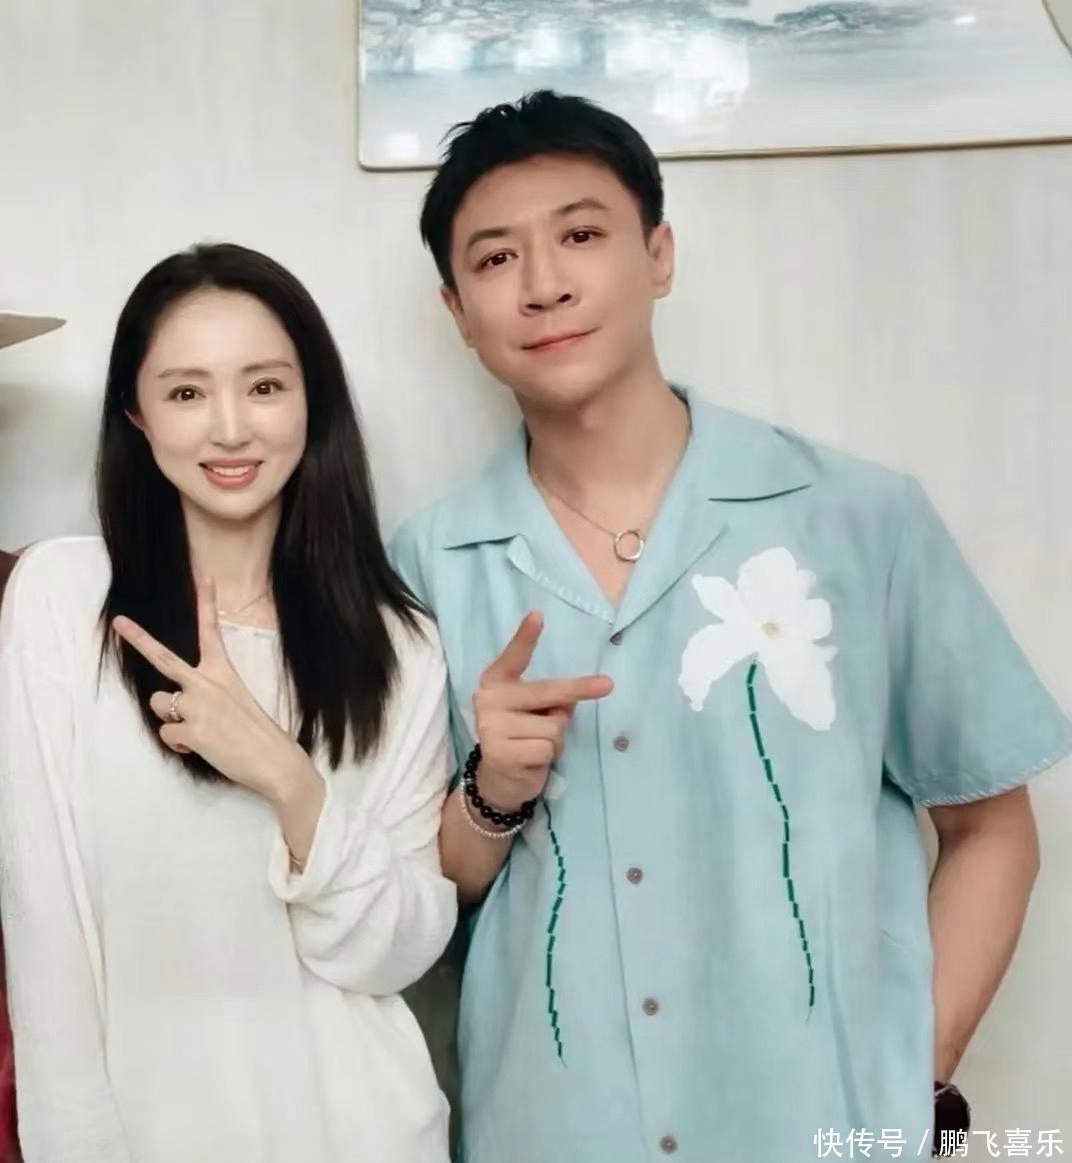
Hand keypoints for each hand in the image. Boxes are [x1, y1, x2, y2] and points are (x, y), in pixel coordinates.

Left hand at [113, 579, 312, 802]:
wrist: (273, 759)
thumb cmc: (258, 732)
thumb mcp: (238, 700)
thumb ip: (208, 695)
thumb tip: (178, 706)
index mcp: (222, 672)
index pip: (211, 632)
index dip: (207, 604)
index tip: (205, 578)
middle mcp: (206, 684)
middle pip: (164, 658)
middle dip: (139, 640)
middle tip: (119, 623)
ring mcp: (197, 706)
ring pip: (159, 705)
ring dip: (170, 718)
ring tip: (196, 730)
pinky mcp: (191, 731)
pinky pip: (166, 734)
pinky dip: (178, 743)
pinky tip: (198, 747)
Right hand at [473, 611, 612, 812]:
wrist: (499, 780)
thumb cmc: (523, 734)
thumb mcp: (535, 711)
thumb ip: (549, 699)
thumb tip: (570, 700)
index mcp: (496, 681)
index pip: (513, 657)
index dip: (525, 637)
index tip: (538, 615)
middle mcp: (488, 699)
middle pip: (546, 691)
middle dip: (578, 689)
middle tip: (608, 685)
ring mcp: (491, 726)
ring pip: (553, 727)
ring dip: (555, 740)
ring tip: (536, 745)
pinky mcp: (499, 752)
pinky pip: (547, 748)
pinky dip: (548, 756)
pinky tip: (531, 760)